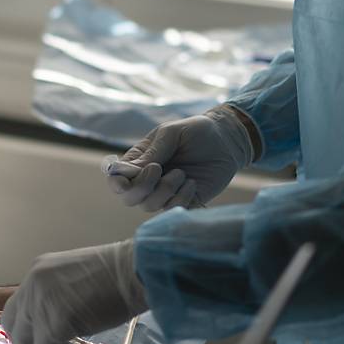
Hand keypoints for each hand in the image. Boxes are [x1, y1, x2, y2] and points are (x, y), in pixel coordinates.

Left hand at [2, 241, 147, 343]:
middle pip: (13, 325)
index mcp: (38, 271)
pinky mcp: (54, 322)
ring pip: (28, 342)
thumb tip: (47, 322)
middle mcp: (33, 283)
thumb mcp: (73, 279)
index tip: (41, 339)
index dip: (26, 327)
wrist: (134, 270)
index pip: (17, 306)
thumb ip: (55, 295)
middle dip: (27, 343)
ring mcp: (41, 302)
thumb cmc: (115, 274)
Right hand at [107, 105, 254, 210]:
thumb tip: (129, 172)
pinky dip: (181, 198)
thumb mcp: (171, 134)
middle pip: (128, 198)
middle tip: (159, 170)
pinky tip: (192, 183)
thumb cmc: (196, 132)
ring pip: (149, 206)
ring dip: (165, 190)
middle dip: (142, 187)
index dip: (118, 182)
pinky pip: (171, 210)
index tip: (138, 170)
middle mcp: (147, 180)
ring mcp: (164, 193)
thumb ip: (152, 152)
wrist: (227, 141)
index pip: (116, 180)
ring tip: (182, 173)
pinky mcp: (183, 202)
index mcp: (139, 161)